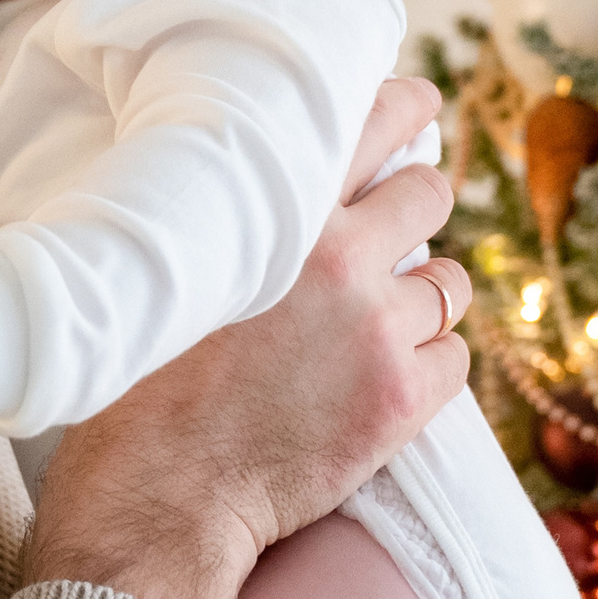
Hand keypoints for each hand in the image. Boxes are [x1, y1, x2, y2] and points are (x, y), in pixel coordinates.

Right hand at [26, 78, 466, 598]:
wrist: (160, 495)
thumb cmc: (142, 386)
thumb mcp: (173, 274)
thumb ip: (229, 224)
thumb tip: (267, 187)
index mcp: (278, 215)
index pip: (372, 124)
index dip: (406, 107)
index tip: (419, 102)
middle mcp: (340, 259)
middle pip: (431, 195)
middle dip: (417, 211)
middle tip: (395, 234)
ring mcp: (379, 329)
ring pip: (451, 284)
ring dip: (422, 300)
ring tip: (376, 327)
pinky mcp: (403, 397)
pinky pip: (455, 359)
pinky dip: (427, 369)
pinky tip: (380, 384)